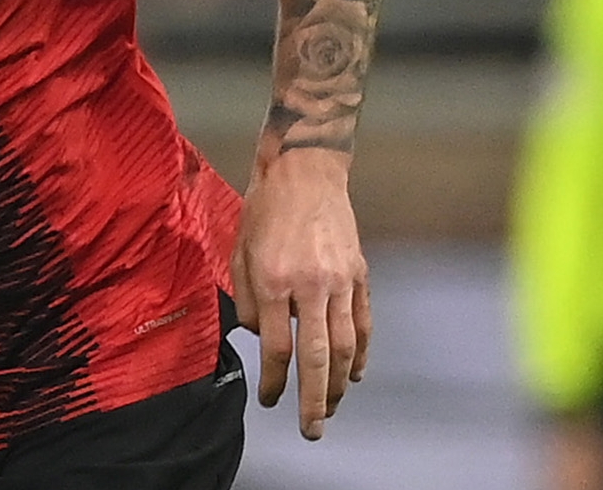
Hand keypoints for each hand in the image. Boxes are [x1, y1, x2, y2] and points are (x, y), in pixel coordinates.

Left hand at [230, 149, 369, 440]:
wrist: (305, 171)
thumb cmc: (265, 209)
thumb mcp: (239, 250)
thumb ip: (244, 298)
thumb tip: (254, 335)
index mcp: (273, 280)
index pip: (275, 347)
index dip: (272, 381)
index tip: (268, 400)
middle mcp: (310, 285)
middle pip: (316, 358)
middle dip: (313, 401)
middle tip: (311, 431)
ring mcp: (340, 281)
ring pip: (344, 347)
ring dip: (339, 385)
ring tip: (331, 409)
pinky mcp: (360, 274)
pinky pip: (363, 324)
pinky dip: (361, 353)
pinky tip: (355, 375)